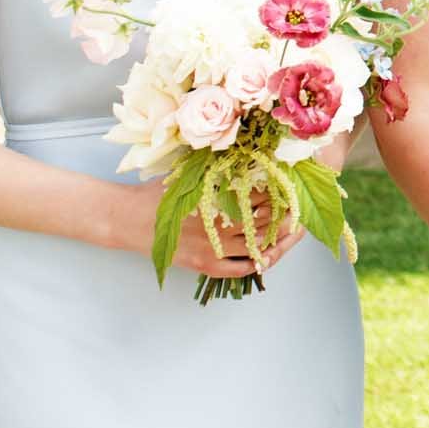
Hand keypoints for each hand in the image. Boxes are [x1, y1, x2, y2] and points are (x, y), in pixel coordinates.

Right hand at [134, 182, 303, 278]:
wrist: (126, 219)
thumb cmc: (158, 193)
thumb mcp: (188, 174)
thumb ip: (216, 169)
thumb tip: (249, 158)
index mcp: (217, 198)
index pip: (262, 197)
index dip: (281, 194)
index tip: (294, 189)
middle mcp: (219, 224)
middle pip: (266, 222)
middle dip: (287, 216)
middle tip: (302, 210)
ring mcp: (213, 248)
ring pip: (258, 247)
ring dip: (279, 240)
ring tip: (293, 232)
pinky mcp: (204, 265)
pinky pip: (240, 269)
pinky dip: (258, 263)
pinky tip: (269, 255)